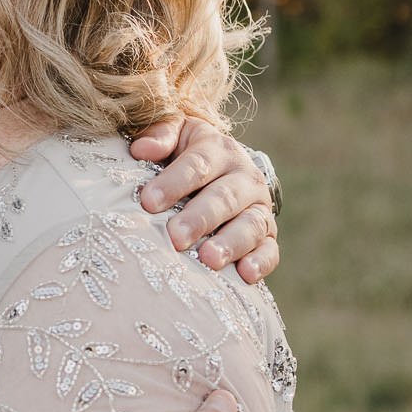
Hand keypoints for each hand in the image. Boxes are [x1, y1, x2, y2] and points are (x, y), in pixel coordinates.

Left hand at [129, 116, 278, 282]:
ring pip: (250, 225)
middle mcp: (245, 177)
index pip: (197, 165)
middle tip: (175, 238)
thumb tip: (141, 149)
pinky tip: (245, 275)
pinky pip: (270, 250)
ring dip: (229, 243)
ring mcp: (259, 207)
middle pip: (223, 198)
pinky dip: (260, 262)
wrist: (223, 170)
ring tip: (207, 259)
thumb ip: (160, 136)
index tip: (148, 203)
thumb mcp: (176, 136)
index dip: (173, 183)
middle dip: (199, 219)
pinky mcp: (268, 235)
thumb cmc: (186, 155)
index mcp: (219, 150)